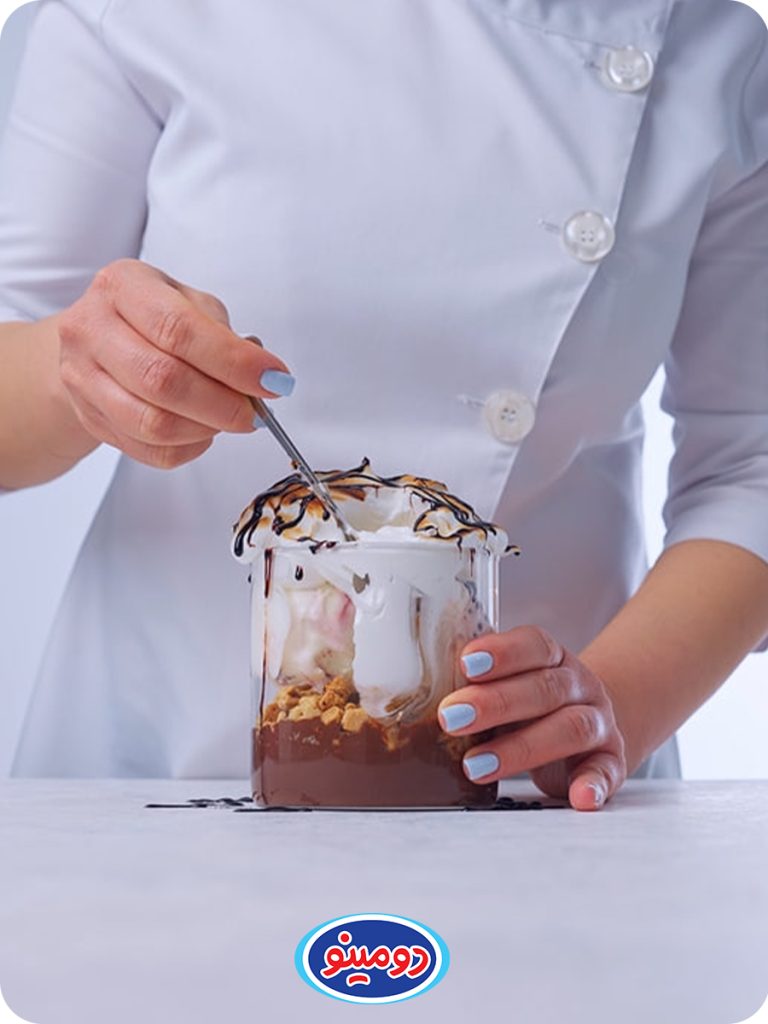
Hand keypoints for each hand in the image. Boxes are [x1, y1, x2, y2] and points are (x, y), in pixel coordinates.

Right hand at [56, 258, 293, 468]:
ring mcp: (82, 378)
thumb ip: (223, 335)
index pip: (178, 330)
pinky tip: (202, 431)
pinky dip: (189, 448)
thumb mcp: (186, 302)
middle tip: (254, 411)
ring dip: (206, 428)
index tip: (273, 378)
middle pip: (163, 380)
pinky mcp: (90, 419)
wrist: (92, 341)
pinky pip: (150, 451)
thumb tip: (263, 376)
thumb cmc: (148, 317)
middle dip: (223, 403)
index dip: (232, 361)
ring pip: (153, 424)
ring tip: (228, 418)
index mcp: (123, 286)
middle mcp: (92, 329)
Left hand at [438, 625, 626, 810]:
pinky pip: (606, 772)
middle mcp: (580, 685)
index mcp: (553, 658)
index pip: (533, 645)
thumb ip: (478, 684)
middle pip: (544, 689)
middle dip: (495, 703)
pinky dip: (594, 786)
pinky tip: (579, 798)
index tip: (466, 662)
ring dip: (521, 748)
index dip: (502, 652)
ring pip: (571, 728)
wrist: (591, 724)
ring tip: (475, 765)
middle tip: (451, 717)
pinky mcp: (609, 761)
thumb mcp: (510, 685)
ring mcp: (598, 722)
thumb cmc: (533, 704)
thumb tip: (421, 695)